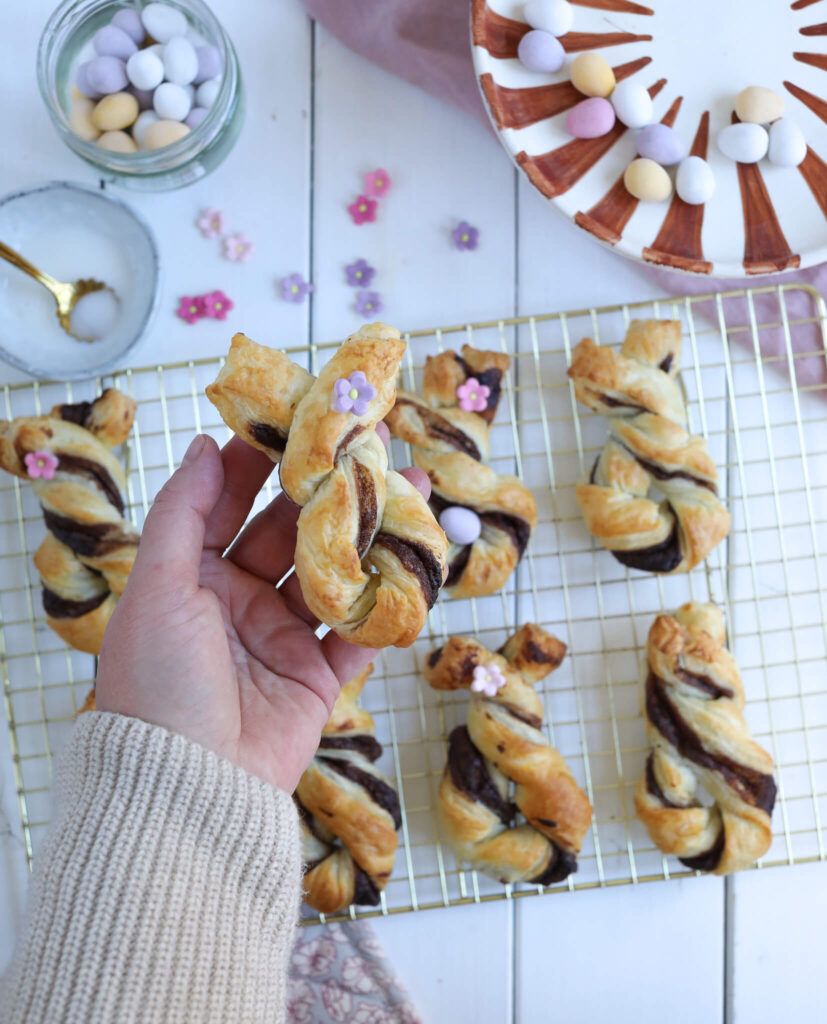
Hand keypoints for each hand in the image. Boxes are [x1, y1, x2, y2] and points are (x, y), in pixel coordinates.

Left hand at [95, 430, 428, 792]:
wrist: (188, 787)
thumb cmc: (158, 682)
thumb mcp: (157, 588)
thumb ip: (183, 513)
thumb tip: (204, 444)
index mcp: (192, 578)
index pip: (228, 505)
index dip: (259, 464)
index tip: (294, 422)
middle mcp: (238, 602)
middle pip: (289, 534)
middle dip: (326, 493)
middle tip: (366, 447)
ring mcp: (281, 638)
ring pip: (332, 575)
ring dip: (367, 537)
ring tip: (409, 491)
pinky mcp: (317, 677)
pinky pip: (359, 631)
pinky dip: (387, 600)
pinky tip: (416, 560)